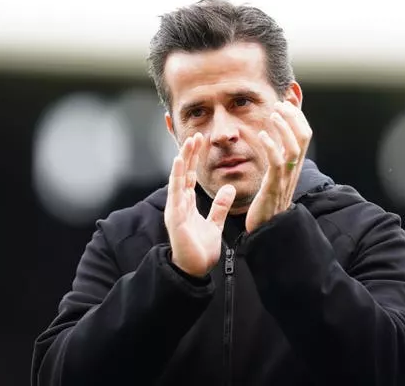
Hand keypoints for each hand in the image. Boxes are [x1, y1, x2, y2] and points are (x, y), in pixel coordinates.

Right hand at [165, 132, 236, 276]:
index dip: (196, 158)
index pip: (192, 176)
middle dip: (189, 154)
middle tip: (195, 135)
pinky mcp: (175, 217)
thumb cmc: (200, 250)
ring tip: (187, 143)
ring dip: (182, 160)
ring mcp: (176, 209)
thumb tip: (228, 189)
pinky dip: (177, 177)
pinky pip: (176, 193)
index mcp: (188, 204)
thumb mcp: (214, 223)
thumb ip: (219, 206)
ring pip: (178, 179)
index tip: (201, 141)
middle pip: (184, 173)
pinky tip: (179, 162)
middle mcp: (179, 203)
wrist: (195, 270)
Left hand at [245, 101, 312, 232]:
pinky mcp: (274, 187)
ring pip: (293, 148)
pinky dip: (271, 147)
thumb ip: (278, 158)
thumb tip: (276, 140)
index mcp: (294, 166)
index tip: (286, 102)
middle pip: (303, 137)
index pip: (304, 135)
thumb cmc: (268, 203)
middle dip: (293, 117)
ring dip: (283, 128)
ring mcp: (285, 179)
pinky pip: (276, 163)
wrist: (267, 229)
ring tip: (273, 114)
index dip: (298, 116)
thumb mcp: (275, 176)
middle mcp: (293, 170)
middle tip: (279, 104)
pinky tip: (262, 135)